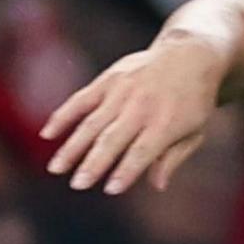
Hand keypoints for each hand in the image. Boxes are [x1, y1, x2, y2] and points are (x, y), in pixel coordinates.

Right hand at [40, 36, 225, 193]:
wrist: (190, 54)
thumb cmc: (194, 101)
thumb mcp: (194, 131)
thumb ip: (173, 157)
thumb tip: (157, 185)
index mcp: (166, 122)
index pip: (143, 151)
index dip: (127, 170)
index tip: (110, 189)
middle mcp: (142, 106)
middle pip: (113, 138)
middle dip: (94, 163)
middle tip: (78, 185)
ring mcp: (122, 91)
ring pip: (92, 122)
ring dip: (73, 146)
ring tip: (56, 168)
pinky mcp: (109, 79)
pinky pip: (81, 99)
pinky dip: (64, 115)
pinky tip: (48, 134)